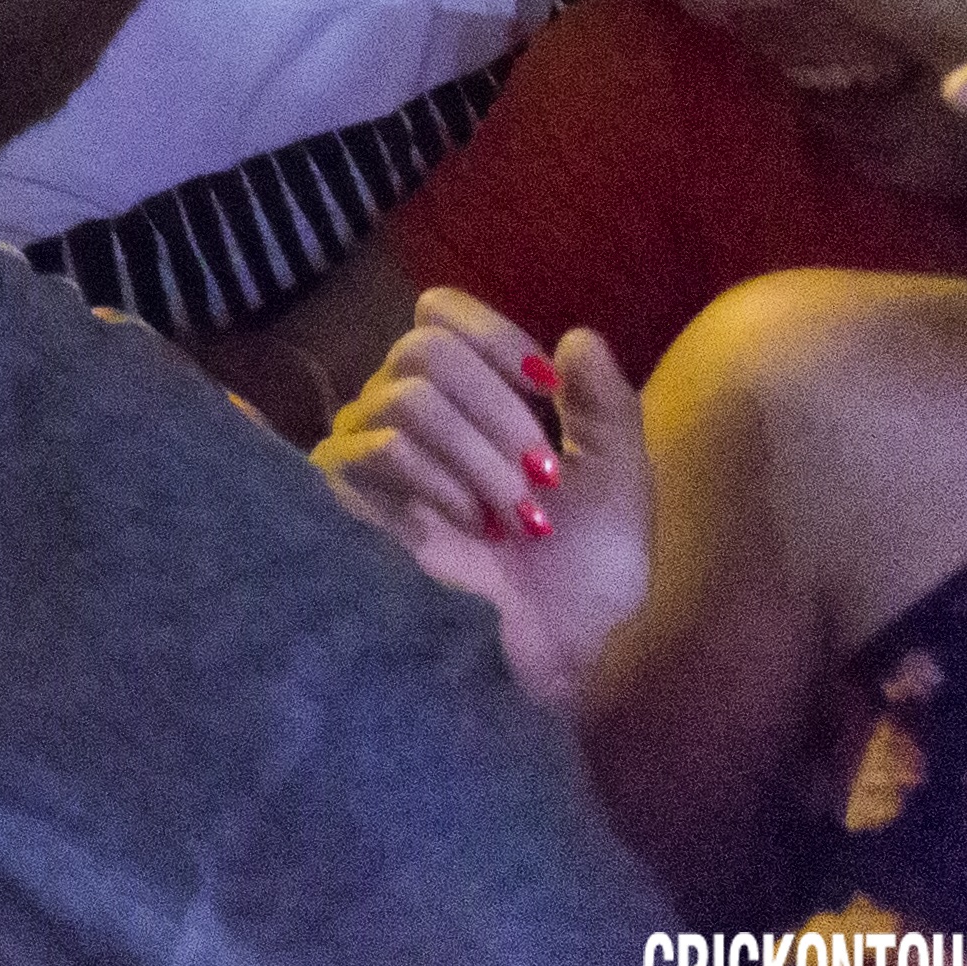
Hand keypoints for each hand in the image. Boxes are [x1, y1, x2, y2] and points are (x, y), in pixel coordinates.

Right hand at [313, 293, 646, 711]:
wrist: (561, 652)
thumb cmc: (588, 572)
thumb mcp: (618, 478)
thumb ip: (605, 405)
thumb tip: (577, 335)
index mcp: (466, 398)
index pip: (440, 312)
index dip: (492, 333)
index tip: (547, 387)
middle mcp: (402, 410)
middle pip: (425, 347)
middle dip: (499, 409)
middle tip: (541, 475)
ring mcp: (366, 451)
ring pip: (408, 396)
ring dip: (479, 453)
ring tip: (515, 514)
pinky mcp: (348, 497)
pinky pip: (381, 447)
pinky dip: (443, 480)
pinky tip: (474, 526)